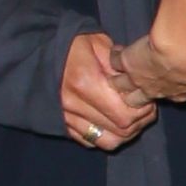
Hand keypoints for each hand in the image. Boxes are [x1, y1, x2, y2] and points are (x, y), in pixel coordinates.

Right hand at [61, 31, 157, 150]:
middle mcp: (74, 106)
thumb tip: (138, 80)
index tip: (148, 98)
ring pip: (107, 141)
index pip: (124, 114)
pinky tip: (112, 123)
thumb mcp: (98, 44)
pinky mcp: (62, 125)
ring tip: (132, 118)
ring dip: (126, 133)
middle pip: (120, 131)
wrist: (37, 54)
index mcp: (86, 83)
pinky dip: (106, 136)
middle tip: (145, 108)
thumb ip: (119, 64)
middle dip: (139, 121)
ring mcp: (66, 118)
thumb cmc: (72, 45)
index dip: (143, 110)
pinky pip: (91, 141)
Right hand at [109, 32, 185, 103]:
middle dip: (133, 96)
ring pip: (120, 86)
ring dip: (118, 81)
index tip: (163, 83)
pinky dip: (115, 57)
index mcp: (177, 94)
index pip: (166, 97)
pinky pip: (115, 62)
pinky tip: (115, 52)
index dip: (164, 91)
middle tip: (131, 90)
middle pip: (137, 100)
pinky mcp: (127, 63)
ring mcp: (138, 79)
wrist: (183, 50)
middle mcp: (155, 91)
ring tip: (115, 76)